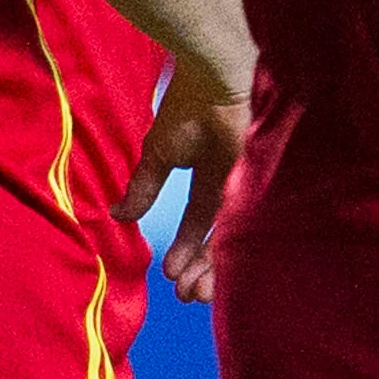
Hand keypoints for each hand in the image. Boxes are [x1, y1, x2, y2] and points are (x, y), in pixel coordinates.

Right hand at [129, 71, 249, 302]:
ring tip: (196, 293)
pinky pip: (246, 230)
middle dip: (201, 271)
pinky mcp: (260, 189)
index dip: (186, 251)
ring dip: (213, 270)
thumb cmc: (189, 111)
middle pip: (218, 242)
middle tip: (186, 297)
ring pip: (232, 243)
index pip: (198, 226)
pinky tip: (213, 273)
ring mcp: (247, 191)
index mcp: (208, 183)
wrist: (214, 82)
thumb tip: (117, 215)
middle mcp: (231, 193)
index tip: (170, 275)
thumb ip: (142, 187)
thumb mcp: (157, 156)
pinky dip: (230, 253)